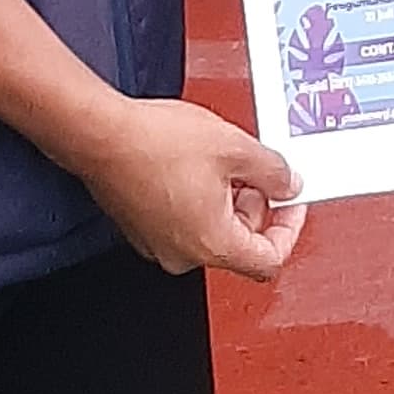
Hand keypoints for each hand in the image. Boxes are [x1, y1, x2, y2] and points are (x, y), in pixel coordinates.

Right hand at [81, 95, 306, 282]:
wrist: (102, 135)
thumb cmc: (155, 143)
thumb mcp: (234, 147)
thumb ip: (273, 170)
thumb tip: (288, 183)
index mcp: (213, 244)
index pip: (270, 259)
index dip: (289, 228)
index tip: (290, 203)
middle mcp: (184, 254)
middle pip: (240, 245)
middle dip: (255, 207)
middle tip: (255, 172)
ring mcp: (159, 244)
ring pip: (210, 232)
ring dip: (226, 200)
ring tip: (220, 160)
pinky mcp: (141, 230)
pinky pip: (183, 222)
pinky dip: (197, 199)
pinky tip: (193, 165)